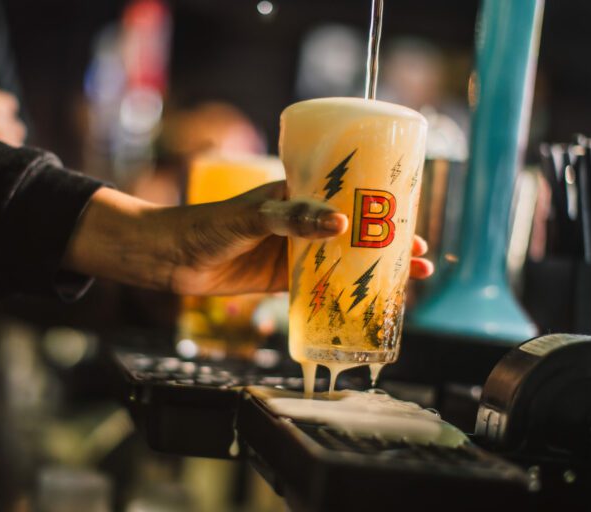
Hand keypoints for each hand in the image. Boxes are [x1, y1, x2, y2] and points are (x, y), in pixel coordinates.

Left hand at [63, 182, 433, 294]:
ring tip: (408, 279)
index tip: (411, 215)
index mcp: (297, 192)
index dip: (383, 204)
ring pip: (345, 258)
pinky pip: (323, 283)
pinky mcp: (284, 277)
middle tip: (421, 254)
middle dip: (390, 241)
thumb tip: (339, 224)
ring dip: (374, 268)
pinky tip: (368, 301)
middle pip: (356, 228)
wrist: (169, 258)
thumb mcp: (251, 215)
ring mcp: (294, 249)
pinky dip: (346, 291)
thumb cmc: (205, 225)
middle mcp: (302, 219)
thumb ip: (290, 217)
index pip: (349, 192)